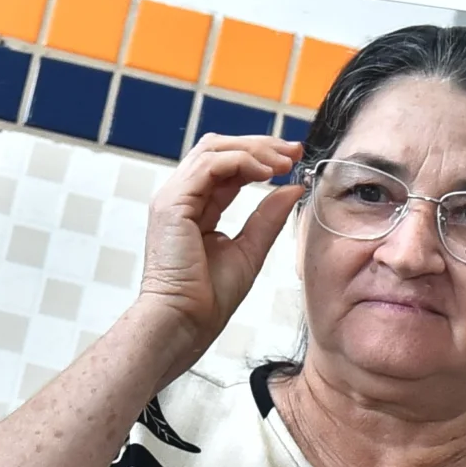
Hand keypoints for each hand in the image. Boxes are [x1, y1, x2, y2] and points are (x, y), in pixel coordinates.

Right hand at [136, 134, 304, 368]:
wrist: (184, 322)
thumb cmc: (207, 298)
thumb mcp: (250, 250)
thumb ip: (268, 218)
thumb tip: (292, 188)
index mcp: (196, 208)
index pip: (227, 166)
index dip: (260, 157)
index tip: (293, 160)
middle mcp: (181, 198)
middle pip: (218, 149)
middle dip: (259, 144)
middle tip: (293, 150)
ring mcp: (173, 198)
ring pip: (213, 149)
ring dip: (253, 149)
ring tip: (284, 161)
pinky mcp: (172, 204)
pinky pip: (209, 165)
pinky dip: (240, 162)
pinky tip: (266, 173)